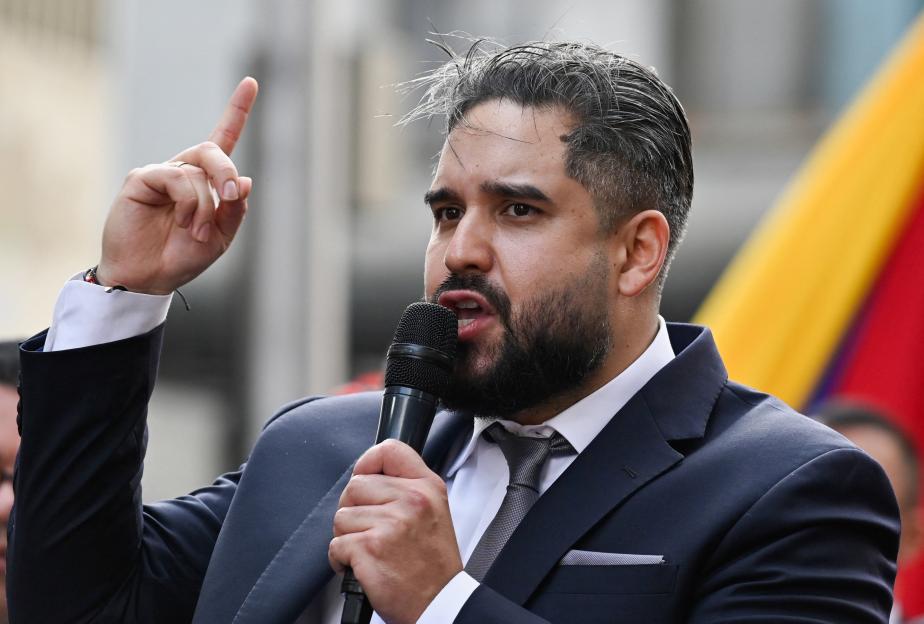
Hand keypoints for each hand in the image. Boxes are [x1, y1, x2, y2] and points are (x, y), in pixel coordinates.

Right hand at [96, 77, 258, 293]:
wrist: (149, 277)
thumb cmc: (182, 256)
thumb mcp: (221, 237)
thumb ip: (235, 210)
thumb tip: (247, 180)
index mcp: (206, 181)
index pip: (224, 138)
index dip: (237, 111)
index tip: (251, 82)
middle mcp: (184, 171)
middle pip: (213, 151)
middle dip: (227, 173)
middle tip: (231, 197)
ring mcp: (162, 173)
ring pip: (198, 170)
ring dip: (206, 204)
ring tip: (197, 230)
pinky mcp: (141, 179)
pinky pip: (177, 178)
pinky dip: (189, 202)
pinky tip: (183, 222)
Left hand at [329, 440, 463, 623]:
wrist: (439, 603)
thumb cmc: (433, 564)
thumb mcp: (435, 511)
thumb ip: (407, 487)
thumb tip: (368, 473)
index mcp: (426, 488)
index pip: (389, 450)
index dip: (368, 462)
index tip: (364, 476)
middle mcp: (410, 501)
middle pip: (355, 485)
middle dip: (353, 509)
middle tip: (370, 529)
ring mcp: (390, 524)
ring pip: (341, 516)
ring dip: (348, 537)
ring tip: (370, 551)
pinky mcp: (370, 548)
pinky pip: (336, 545)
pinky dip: (342, 560)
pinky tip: (362, 566)